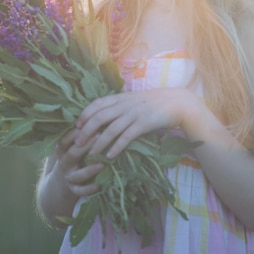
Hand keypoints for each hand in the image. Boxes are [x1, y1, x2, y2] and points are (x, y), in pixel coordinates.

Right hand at [56, 128, 103, 196]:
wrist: (62, 182)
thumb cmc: (74, 155)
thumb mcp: (73, 143)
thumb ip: (82, 132)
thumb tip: (99, 111)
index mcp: (62, 149)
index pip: (65, 139)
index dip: (76, 132)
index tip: (90, 123)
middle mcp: (64, 162)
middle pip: (72, 154)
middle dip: (85, 146)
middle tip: (99, 137)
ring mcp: (69, 177)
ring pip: (77, 174)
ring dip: (89, 170)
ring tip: (102, 164)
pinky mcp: (74, 190)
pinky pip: (80, 191)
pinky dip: (89, 189)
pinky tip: (99, 186)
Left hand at [75, 88, 193, 158]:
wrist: (177, 103)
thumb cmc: (155, 103)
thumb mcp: (134, 100)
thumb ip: (121, 105)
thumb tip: (106, 116)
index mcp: (121, 97)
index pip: (97, 103)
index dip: (85, 114)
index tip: (76, 125)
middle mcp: (125, 104)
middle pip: (99, 117)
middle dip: (86, 131)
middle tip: (77, 143)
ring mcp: (134, 114)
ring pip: (110, 129)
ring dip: (99, 142)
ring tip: (91, 154)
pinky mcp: (143, 124)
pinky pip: (126, 136)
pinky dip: (116, 147)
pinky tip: (110, 156)